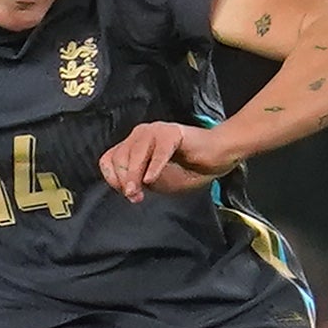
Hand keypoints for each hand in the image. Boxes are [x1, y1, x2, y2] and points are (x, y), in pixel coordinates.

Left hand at [101, 121, 235, 201]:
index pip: (109, 159)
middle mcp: (141, 134)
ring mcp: (156, 130)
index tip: (126, 193)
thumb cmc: (189, 169)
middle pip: (119, 156)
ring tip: (139, 192)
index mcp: (134, 145)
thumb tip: (128, 190)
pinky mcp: (173, 132)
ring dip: (135, 175)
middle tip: (135, 197)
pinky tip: (152, 180)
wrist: (219, 157)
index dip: (113, 178)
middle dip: (124, 179)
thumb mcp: (158, 182)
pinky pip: (158, 151)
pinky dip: (154, 166)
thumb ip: (140, 183)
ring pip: (135, 153)